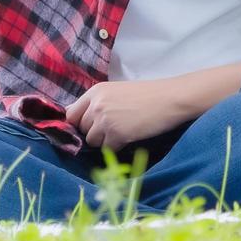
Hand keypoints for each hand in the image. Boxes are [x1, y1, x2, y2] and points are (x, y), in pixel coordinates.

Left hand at [65, 79, 187, 151]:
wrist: (169, 98)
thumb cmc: (146, 94)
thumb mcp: (116, 92)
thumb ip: (97, 103)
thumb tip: (74, 116)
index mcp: (95, 91)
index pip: (71, 114)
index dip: (79, 123)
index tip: (91, 126)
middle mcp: (96, 105)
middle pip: (81, 129)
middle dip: (94, 132)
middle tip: (114, 128)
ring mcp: (105, 120)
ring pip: (92, 141)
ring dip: (105, 141)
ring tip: (123, 131)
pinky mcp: (116, 134)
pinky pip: (107, 149)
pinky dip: (117, 147)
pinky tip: (129, 136)